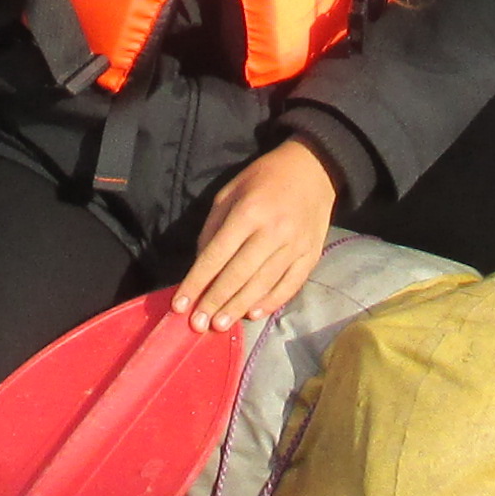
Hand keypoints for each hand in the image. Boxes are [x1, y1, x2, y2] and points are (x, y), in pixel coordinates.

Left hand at [175, 141, 337, 330]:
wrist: (314, 170)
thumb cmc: (264, 178)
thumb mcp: (230, 192)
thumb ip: (213, 228)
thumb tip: (201, 266)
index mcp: (249, 212)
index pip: (216, 255)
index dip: (196, 282)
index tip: (180, 305)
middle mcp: (273, 232)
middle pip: (238, 275)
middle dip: (215, 302)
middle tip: (197, 325)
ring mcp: (295, 246)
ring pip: (262, 285)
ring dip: (238, 308)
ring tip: (219, 325)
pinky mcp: (310, 256)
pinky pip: (289, 286)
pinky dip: (271, 302)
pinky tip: (253, 314)